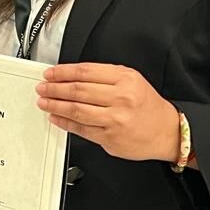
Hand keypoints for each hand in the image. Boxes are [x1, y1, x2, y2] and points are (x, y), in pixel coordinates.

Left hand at [35, 63, 180, 162]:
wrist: (166, 131)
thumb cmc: (147, 105)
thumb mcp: (131, 80)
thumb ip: (103, 76)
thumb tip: (71, 76)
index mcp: (125, 79)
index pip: (85, 72)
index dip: (63, 72)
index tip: (50, 73)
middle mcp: (120, 98)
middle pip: (78, 90)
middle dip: (54, 88)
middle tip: (42, 87)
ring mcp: (114, 119)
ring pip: (76, 109)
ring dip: (55, 105)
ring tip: (44, 102)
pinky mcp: (109, 137)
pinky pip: (80, 129)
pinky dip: (64, 122)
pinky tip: (56, 117)